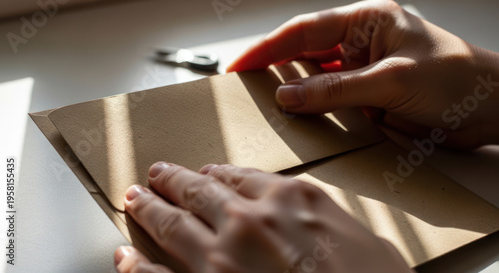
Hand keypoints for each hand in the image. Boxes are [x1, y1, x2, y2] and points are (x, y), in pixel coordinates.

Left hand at [115, 162, 412, 272]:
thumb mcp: (371, 245)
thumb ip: (335, 225)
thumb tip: (322, 226)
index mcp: (292, 200)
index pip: (244, 176)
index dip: (219, 173)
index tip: (206, 172)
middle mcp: (250, 219)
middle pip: (199, 191)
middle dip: (174, 180)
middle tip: (157, 174)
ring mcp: (221, 257)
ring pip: (172, 222)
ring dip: (149, 208)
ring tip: (134, 198)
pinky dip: (135, 266)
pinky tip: (123, 257)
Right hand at [227, 0, 498, 148]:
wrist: (492, 111)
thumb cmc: (458, 80)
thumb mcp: (393, 81)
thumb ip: (336, 89)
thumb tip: (289, 95)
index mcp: (366, 21)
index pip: (304, 31)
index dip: (268, 47)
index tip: (240, 65)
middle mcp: (360, 43)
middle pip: (304, 53)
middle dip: (273, 68)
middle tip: (244, 87)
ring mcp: (362, 72)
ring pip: (315, 80)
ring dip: (293, 93)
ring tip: (262, 106)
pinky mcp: (367, 97)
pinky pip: (331, 103)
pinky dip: (314, 112)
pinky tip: (299, 121)